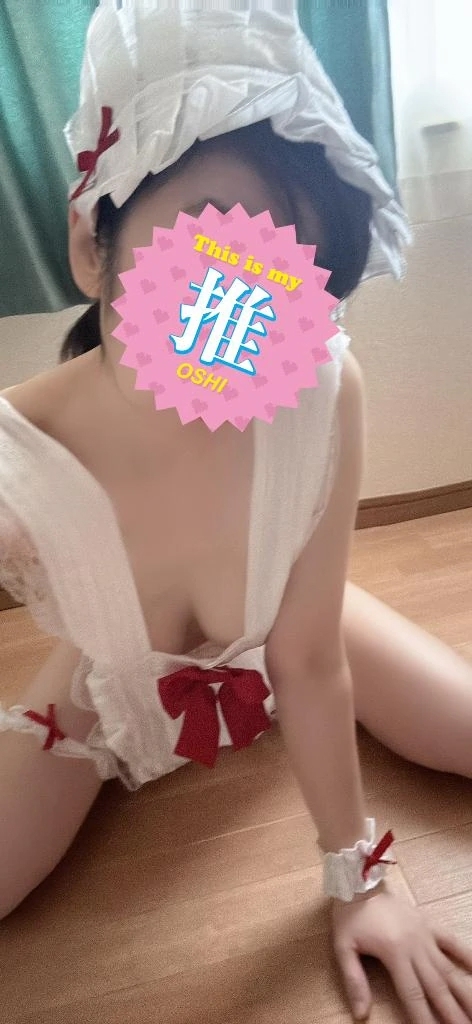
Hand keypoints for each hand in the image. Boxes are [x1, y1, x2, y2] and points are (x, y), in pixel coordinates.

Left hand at [331, 880, 471, 1022]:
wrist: (359, 881)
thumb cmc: (350, 916)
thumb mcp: (343, 947)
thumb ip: (354, 980)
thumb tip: (361, 1014)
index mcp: (394, 953)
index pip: (413, 994)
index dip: (424, 1018)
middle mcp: (415, 945)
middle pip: (437, 986)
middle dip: (452, 1011)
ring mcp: (425, 934)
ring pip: (448, 968)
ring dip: (464, 991)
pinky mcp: (429, 923)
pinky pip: (452, 941)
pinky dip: (467, 955)